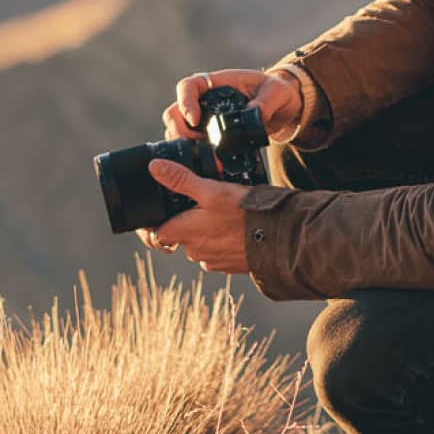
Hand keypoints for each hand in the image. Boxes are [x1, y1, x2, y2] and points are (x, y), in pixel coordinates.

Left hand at [134, 163, 251, 272]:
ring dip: (207, 232)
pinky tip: (237, 228)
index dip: (156, 224)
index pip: (157, 235)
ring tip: (224, 214)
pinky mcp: (230, 266)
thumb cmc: (243, 214)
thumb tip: (155, 167)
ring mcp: (213, 261)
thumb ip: (181, 179)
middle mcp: (195, 252)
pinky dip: (224, 241)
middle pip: (181, 237)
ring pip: (201, 244)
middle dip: (188, 223)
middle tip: (204, 204)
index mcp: (185, 233)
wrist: (278, 239)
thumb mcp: (211, 190)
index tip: (163, 213)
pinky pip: (219, 252)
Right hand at [163, 66, 301, 143]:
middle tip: (198, 144)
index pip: (188, 86)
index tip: (195, 119)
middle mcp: (203, 101)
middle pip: (175, 112)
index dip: (184, 102)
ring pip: (178, 131)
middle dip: (180, 130)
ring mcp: (204, 120)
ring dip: (183, 145)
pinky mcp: (209, 137)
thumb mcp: (277, 92)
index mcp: (215, 83)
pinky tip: (208, 164)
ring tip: (204, 156)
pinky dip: (193, 156)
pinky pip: (191, 146)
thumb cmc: (277, 92)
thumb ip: (267, 100)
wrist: (282, 109)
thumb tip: (253, 114)